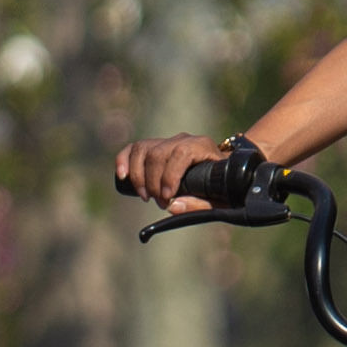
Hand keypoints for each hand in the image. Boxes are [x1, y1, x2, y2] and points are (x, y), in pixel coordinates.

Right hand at [115, 130, 236, 210]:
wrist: (224, 171)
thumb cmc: (223, 186)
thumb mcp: (220, 199)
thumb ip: (200, 205)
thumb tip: (172, 206)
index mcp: (202, 146)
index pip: (180, 153)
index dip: (170, 175)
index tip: (167, 197)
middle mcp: (183, 139)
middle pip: (157, 153)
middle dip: (153, 182)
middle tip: (160, 202)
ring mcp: (167, 141)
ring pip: (142, 149)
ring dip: (138, 176)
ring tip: (146, 196)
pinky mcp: (154, 147)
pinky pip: (133, 148)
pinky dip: (123, 160)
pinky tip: (122, 177)